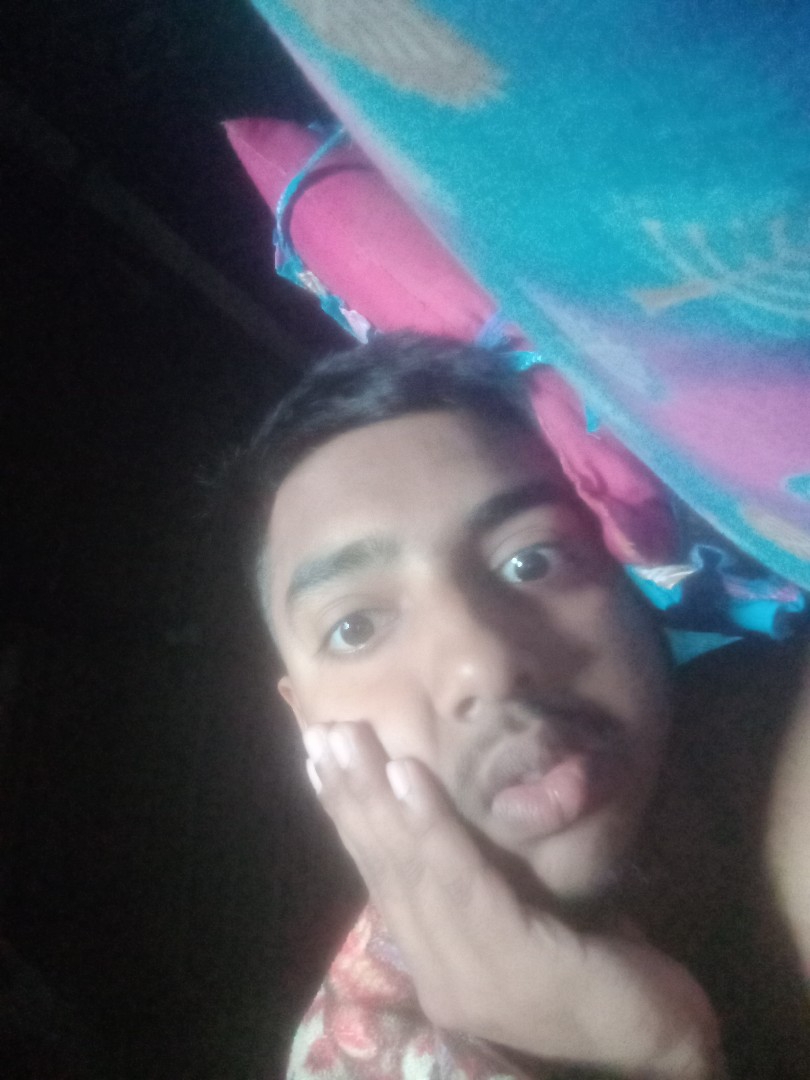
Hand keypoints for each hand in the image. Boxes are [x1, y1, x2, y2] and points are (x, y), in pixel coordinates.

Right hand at [304, 721, 722, 1078]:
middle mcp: (441, 975)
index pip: (384, 882)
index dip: (348, 818)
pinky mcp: (513, 965)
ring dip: (376, 796)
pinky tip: (409, 778)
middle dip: (350, 795)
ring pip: (412, 870)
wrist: (663, 1043)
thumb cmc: (600, 971)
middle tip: (320, 732)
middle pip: (386, 870)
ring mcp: (472, 977)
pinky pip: (463, 882)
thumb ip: (481, 884)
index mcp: (439, 963)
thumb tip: (444, 817)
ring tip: (351, 741)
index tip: (318, 762)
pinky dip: (430, 825)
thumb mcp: (525, 919)